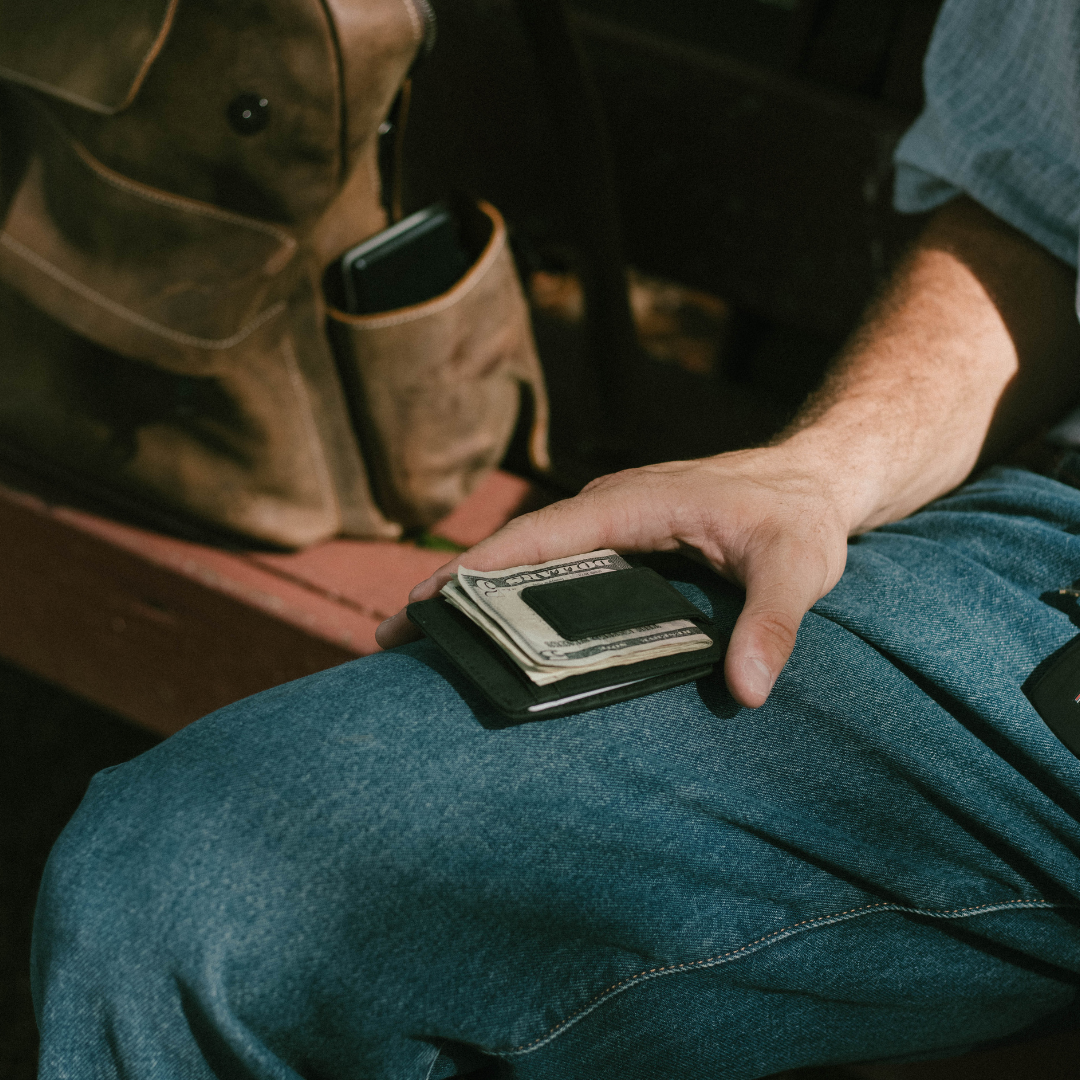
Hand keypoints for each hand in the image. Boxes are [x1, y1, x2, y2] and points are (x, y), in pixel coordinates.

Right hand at [375, 446, 852, 707]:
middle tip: (396, 638)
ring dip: (476, 591)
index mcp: (632, 503)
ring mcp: (607, 522)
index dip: (479, 569)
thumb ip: (772, 623)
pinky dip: (512, 591)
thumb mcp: (796, 567)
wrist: (809, 478)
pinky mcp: (615, 539)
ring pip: (526, 556)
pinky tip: (493, 628)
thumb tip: (748, 690)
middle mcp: (606, 508)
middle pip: (513, 548)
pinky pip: (550, 563)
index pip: (539, 536)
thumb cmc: (798, 517)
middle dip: (454, 588)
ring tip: (424, 641)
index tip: (425, 602)